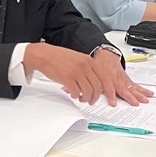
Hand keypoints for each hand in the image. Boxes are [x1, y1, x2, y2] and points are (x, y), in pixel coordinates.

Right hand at [22, 45, 152, 105]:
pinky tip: (74, 95)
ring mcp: (76, 72)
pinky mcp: (67, 79)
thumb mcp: (78, 59)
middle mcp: (85, 66)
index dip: (109, 91)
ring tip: (82, 99)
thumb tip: (96, 82)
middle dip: (96, 97)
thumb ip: (88, 68)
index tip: (111, 98)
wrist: (44, 55)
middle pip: (98, 87)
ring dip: (86, 98)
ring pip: (88, 91)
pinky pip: (77, 92)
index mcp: (89, 61)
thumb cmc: (60, 58)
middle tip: (92, 101)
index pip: (105, 78)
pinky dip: (77, 96)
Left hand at [90, 48, 153, 107]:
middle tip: (136, 103)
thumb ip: (94, 84)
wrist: (107, 55)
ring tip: (146, 100)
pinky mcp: (128, 80)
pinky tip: (149, 93)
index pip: (109, 87)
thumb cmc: (100, 66)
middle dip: (130, 97)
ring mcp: (123, 79)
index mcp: (107, 77)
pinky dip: (143, 90)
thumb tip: (90, 96)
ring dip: (139, 94)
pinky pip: (136, 85)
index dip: (111, 95)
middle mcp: (117, 79)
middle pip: (123, 89)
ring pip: (132, 87)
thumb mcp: (94, 74)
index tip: (113, 103)